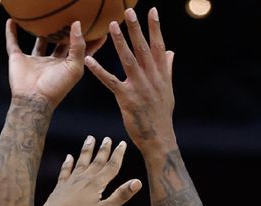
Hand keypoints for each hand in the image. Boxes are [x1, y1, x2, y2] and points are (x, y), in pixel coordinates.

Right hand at [6, 19, 105, 108]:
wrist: (33, 100)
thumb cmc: (56, 87)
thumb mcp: (74, 67)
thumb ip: (78, 46)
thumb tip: (77, 24)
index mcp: (66, 64)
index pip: (80, 48)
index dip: (89, 38)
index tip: (97, 25)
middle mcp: (51, 61)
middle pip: (59, 42)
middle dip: (64, 31)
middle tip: (70, 14)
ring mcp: (35, 60)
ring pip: (38, 42)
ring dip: (39, 31)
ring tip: (44, 16)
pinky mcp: (19, 59)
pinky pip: (13, 42)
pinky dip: (10, 32)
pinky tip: (12, 20)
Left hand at [37, 136, 141, 205]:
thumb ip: (120, 196)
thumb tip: (137, 182)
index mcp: (97, 184)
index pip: (111, 166)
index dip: (118, 155)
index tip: (122, 143)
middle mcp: (84, 179)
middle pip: (96, 161)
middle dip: (103, 150)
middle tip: (107, 138)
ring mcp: (71, 182)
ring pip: (81, 162)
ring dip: (86, 151)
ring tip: (89, 139)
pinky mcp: (60, 188)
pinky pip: (65, 172)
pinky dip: (68, 164)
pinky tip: (68, 157)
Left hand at [84, 7, 175, 153]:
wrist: (159, 139)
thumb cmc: (161, 116)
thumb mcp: (167, 91)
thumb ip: (167, 70)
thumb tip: (171, 53)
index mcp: (161, 75)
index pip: (159, 46)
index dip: (156, 28)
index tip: (152, 11)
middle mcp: (152, 78)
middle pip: (143, 49)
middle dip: (136, 29)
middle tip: (128, 11)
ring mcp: (140, 88)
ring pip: (129, 60)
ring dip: (120, 42)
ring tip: (112, 26)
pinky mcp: (127, 99)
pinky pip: (110, 81)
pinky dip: (99, 71)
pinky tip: (90, 61)